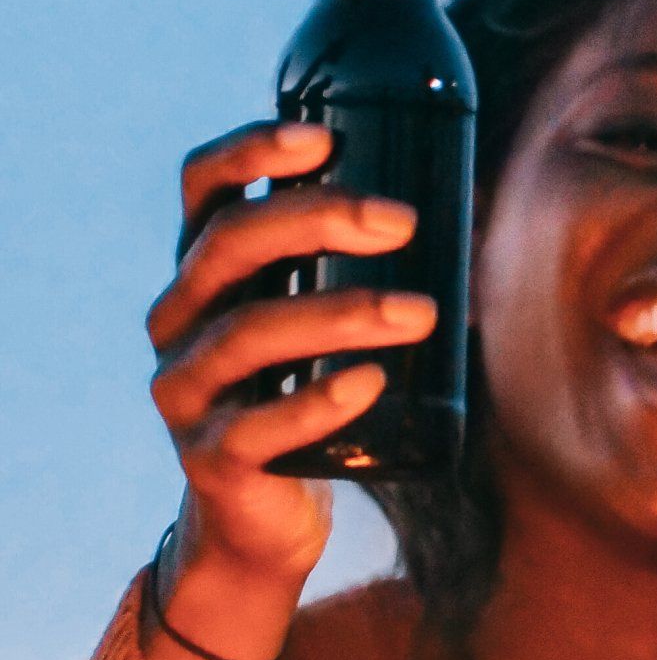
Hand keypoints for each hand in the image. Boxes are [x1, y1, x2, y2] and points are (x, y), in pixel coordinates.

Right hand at [142, 122, 433, 659]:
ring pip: (249, 334)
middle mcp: (179, 320)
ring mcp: (186, 391)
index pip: (203, 187)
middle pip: (230, 245)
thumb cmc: (305, 398)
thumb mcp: (320, 321)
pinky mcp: (211, 458)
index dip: (252, 153)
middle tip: (401, 220)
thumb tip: (475, 206)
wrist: (262, 521)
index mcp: (204, 271)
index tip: (322, 138)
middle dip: (316, 220)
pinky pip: (258, 426)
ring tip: (418, 313)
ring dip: (339, 314)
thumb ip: (358, 267)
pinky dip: (317, 403)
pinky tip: (370, 384)